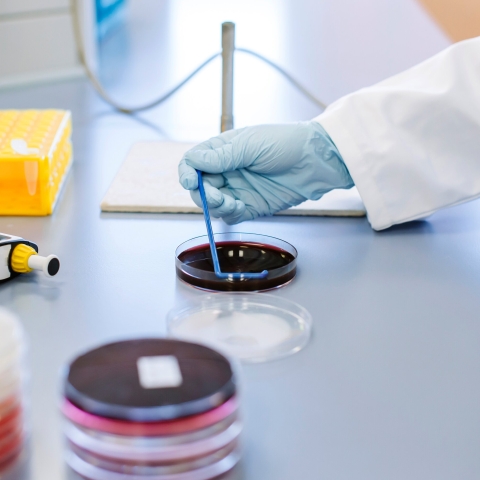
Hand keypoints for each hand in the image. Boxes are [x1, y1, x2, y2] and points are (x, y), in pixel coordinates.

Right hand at [178, 121, 353, 223]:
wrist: (314, 161)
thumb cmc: (285, 143)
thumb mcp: (250, 145)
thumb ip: (221, 156)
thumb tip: (192, 161)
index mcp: (222, 150)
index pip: (193, 162)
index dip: (187, 172)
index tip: (188, 181)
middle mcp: (226, 170)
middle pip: (200, 186)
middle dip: (203, 193)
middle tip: (216, 196)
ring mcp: (237, 189)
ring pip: (212, 203)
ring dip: (215, 205)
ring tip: (230, 202)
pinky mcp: (250, 206)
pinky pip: (230, 215)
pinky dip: (229, 214)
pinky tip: (239, 207)